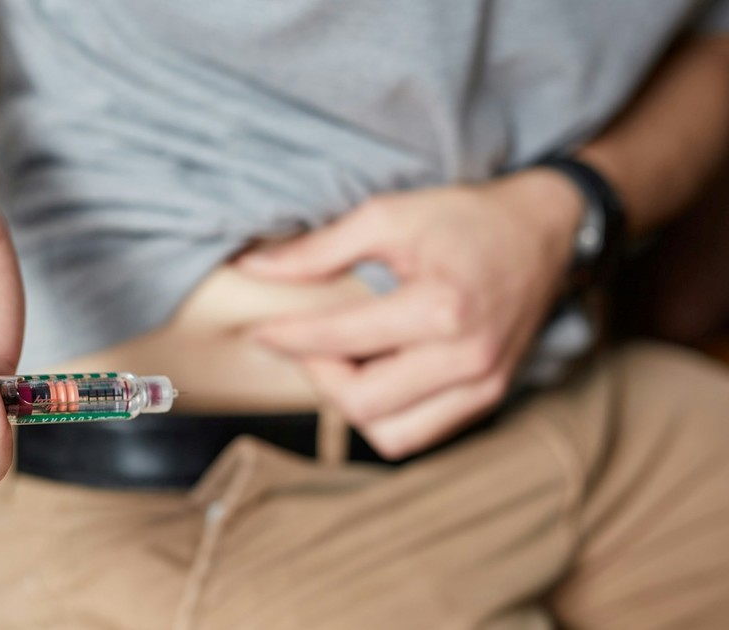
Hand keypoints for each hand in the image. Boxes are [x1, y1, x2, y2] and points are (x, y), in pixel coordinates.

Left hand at [237, 170, 582, 458]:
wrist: (544, 231)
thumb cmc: (465, 219)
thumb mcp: (388, 216)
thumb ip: (318, 249)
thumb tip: (254, 269)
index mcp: (442, 309)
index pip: (341, 340)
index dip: (289, 337)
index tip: (259, 330)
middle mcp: (467, 359)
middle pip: (360, 402)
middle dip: (318, 373)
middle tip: (304, 341)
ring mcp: (483, 386)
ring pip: (388, 434)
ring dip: (350, 402)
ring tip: (341, 358)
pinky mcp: (488, 399)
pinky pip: (417, 434)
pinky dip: (384, 414)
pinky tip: (374, 373)